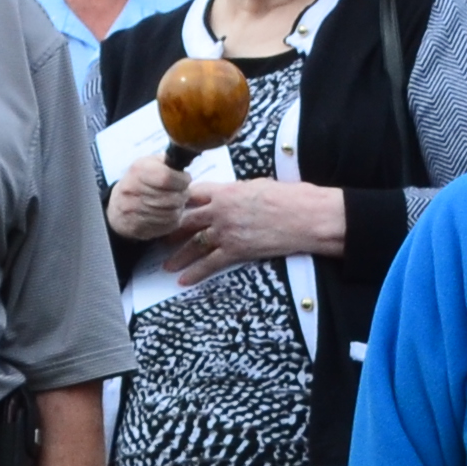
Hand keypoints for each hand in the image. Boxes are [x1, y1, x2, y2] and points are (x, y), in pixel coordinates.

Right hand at [106, 153, 191, 243]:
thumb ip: (168, 162)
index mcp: (138, 170)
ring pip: (172, 212)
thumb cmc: (140, 181)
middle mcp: (133, 190)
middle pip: (173, 197)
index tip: (185, 179)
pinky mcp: (141, 227)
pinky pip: (168, 224)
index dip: (182, 180)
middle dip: (183, 194)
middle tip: (179, 191)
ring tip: (172, 201)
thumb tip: (186, 163)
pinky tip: (165, 212)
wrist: (116, 208)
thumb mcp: (149, 163)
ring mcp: (135, 211)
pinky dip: (172, 218)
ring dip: (178, 207)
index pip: (166, 177)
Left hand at [168, 173, 343, 283]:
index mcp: (226, 191)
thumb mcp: (260, 185)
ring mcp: (226, 231)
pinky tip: (184, 280)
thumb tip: (236, 195)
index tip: (172, 207)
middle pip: (187, 220)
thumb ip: (241, 191)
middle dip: (171, 230)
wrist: (306, 216)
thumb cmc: (292, 198)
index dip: (181, 201)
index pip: (194, 194)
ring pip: (193, 244)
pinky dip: (195, 273)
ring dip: (178, 255)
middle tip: (159, 237)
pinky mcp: (237, 250)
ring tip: (166, 264)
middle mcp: (220, 210)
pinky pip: (210, 263)